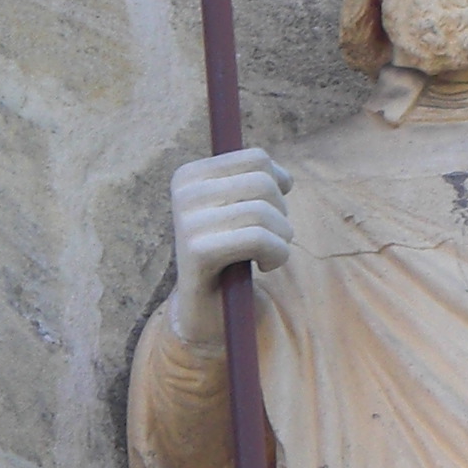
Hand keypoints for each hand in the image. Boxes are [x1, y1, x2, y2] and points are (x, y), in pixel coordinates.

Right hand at [169, 147, 290, 344]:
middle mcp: (183, 193)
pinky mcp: (196, 251)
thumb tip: (285, 177)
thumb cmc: (229, 254)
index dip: (279, 184)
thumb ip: (253, 184)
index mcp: (189, 176)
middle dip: (281, 213)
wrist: (206, 308)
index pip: (256, 159)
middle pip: (263, 183)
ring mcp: (186, 221)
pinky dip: (276, 254)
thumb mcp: (237, 210)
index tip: (272, 210)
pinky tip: (266, 266)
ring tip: (270, 254)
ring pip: (263, 211)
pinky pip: (258, 238)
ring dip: (282, 238)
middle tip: (272, 238)